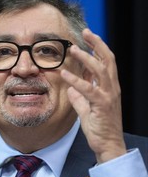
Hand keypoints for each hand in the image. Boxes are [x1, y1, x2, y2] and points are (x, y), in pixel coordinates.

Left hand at [61, 29, 125, 162]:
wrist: (108, 144)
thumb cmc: (99, 126)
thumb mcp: (87, 107)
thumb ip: (80, 96)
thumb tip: (71, 87)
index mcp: (109, 87)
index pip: (107, 62)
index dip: (99, 47)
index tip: (88, 37)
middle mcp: (112, 88)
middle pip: (108, 60)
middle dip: (97, 44)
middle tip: (86, 32)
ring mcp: (108, 95)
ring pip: (100, 70)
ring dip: (87, 58)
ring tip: (73, 49)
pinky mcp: (102, 105)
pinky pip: (89, 89)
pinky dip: (76, 80)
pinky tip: (65, 74)